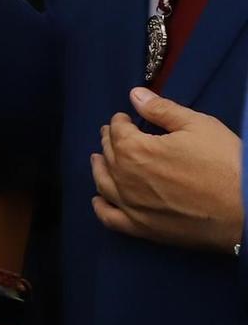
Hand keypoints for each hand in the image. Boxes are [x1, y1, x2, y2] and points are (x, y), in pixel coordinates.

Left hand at [91, 87, 244, 251]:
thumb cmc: (226, 164)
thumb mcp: (197, 126)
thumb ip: (161, 109)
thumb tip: (135, 95)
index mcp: (134, 150)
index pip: (118, 130)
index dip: (120, 121)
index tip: (125, 119)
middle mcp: (125, 179)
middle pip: (109, 154)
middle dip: (110, 141)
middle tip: (113, 135)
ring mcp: (132, 206)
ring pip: (103, 184)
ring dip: (99, 168)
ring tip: (99, 159)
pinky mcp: (143, 229)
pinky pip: (110, 218)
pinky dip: (100, 207)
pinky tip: (98, 200)